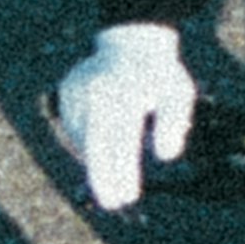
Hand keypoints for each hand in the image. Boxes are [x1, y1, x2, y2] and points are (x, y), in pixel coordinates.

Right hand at [52, 21, 196, 211]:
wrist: (130, 41)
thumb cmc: (159, 75)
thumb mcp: (179, 94)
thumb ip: (175, 123)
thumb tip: (165, 156)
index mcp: (125, 92)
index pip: (121, 141)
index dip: (123, 172)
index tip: (128, 195)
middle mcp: (96, 91)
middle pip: (95, 145)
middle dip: (102, 178)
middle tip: (113, 203)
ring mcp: (76, 91)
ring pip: (82, 139)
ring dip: (96, 162)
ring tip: (114, 178)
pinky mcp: (66, 92)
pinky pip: (73, 129)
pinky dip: (86, 145)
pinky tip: (102, 153)